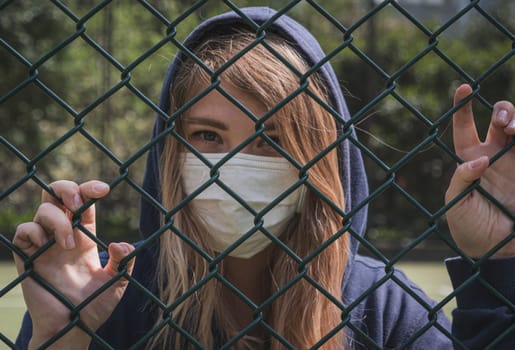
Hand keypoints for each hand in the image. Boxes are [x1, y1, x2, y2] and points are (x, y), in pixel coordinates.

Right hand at [12, 180, 134, 348]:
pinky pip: (23, 231)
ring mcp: (44, 245)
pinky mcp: (27, 258)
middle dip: (66, 188)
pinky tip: (46, 245)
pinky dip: (34, 231)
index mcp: (85, 236)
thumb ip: (124, 263)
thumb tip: (121, 245)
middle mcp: (63, 235)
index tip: (103, 190)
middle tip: (78, 202)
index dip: (90, 189)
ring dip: (58, 220)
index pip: (84, 202)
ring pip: (43, 210)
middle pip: (56, 195)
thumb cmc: (94, 307)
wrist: (71, 330)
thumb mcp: (117, 283)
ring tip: (69, 244)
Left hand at [445, 84, 514, 257]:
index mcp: (470, 158)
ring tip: (514, 130)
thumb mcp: (456, 204)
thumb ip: (461, 180)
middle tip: (504, 124)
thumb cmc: (468, 226)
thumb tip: (479, 161)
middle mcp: (495, 155)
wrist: (494, 249)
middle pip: (500, 119)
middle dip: (504, 111)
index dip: (462, 108)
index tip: (463, 88)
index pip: (464, 127)